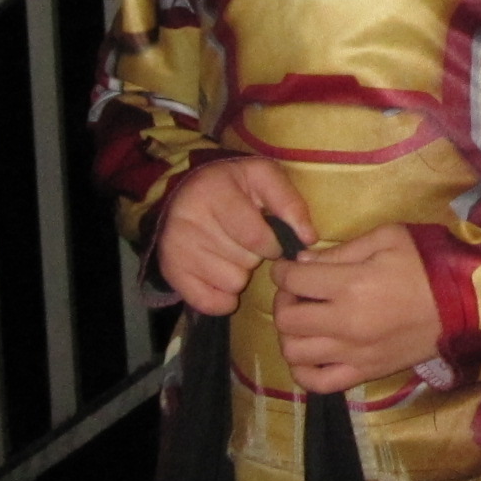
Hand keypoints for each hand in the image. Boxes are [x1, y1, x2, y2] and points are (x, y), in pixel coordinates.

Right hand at [153, 157, 312, 315]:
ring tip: (231, 252)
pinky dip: (223, 296)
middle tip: (244, 240)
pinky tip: (220, 274)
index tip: (273, 239)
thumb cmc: (233, 186)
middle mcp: (188, 221)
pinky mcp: (171, 272)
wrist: (184, 193)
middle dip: (255, 255)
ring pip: (232, 283)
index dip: (273, 244)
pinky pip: (211, 303)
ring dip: (240, 272)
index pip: (256, 237)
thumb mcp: (263, 177)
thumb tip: (309, 238)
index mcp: (213, 192)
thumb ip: (290, 203)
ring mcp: (176, 249)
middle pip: (245, 261)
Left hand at [272, 224, 442, 392]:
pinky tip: (313, 352)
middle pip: (286, 320)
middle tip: (298, 292)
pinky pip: (318, 383)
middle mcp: (346, 324)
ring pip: (294, 353)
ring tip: (307, 320)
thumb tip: (303, 262)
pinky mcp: (366, 373)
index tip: (289, 267)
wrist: (469, 303)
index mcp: (351, 285)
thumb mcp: (388, 237)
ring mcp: (355, 354)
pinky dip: (304, 370)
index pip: (293, 280)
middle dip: (284, 301)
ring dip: (291, 334)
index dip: (283, 270)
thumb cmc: (430, 263)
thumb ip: (342, 250)